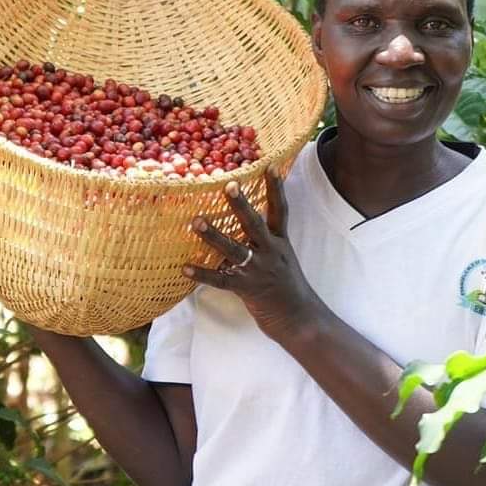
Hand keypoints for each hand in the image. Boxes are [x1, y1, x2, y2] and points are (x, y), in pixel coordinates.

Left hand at [183, 166, 321, 343]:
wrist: (300, 320)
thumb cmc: (288, 289)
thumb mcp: (283, 259)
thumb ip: (265, 242)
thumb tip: (242, 223)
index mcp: (280, 243)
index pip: (280, 211)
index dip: (276, 188)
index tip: (270, 166)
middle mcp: (270, 253)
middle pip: (254, 224)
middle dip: (240, 205)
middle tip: (229, 185)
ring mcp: (258, 271)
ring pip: (234, 250)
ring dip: (213, 235)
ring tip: (196, 222)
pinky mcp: (247, 289)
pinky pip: (221, 280)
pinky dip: (202, 274)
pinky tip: (185, 268)